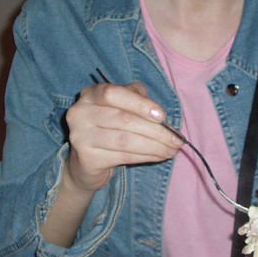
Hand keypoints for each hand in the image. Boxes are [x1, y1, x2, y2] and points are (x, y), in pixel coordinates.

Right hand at [62, 81, 182, 192]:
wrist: (85, 162)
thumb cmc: (109, 128)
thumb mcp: (121, 107)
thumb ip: (137, 100)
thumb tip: (160, 114)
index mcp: (90, 95)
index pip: (113, 94)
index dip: (140, 104)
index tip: (162, 116)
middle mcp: (80, 113)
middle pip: (123, 120)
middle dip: (156, 131)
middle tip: (177, 139)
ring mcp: (80, 137)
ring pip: (125, 140)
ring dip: (154, 146)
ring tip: (172, 149)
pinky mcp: (87, 158)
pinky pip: (123, 156)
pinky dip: (146, 156)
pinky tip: (160, 156)